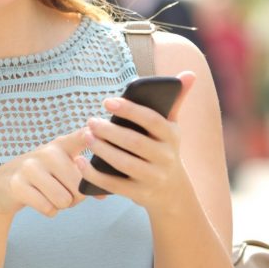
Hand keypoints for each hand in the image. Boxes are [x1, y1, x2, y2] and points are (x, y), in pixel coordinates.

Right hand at [0, 128, 92, 218]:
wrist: (4, 185)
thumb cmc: (43, 177)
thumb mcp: (63, 170)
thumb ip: (85, 177)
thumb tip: (103, 194)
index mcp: (62, 145)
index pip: (81, 137)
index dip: (90, 136)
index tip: (92, 132)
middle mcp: (48, 152)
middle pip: (79, 187)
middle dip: (75, 198)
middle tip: (62, 191)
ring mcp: (31, 167)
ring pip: (64, 200)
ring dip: (61, 205)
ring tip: (50, 195)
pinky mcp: (18, 185)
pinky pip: (49, 209)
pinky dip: (48, 211)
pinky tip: (39, 200)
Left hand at [78, 72, 196, 213]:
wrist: (173, 193)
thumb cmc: (165, 150)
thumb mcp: (172, 128)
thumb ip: (176, 100)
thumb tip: (189, 73)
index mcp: (172, 136)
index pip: (152, 120)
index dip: (130, 110)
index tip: (107, 101)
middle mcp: (166, 158)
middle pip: (134, 143)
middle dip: (109, 131)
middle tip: (91, 121)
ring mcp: (153, 178)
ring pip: (123, 163)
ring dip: (101, 150)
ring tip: (86, 136)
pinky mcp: (140, 194)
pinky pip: (113, 184)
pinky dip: (94, 174)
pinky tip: (80, 161)